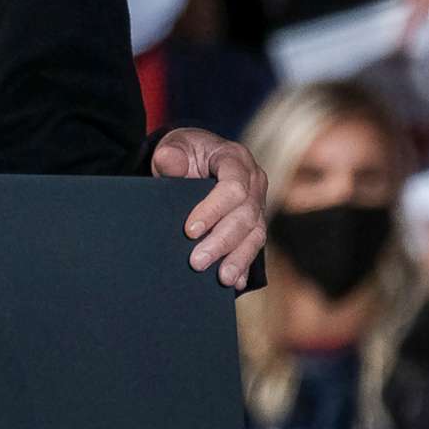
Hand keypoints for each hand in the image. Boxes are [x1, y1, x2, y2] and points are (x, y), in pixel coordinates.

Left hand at [152, 129, 266, 288]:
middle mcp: (254, 181)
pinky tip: (235, 281)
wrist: (195, 157)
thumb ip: (171, 155)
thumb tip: (170, 162)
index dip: (213, 210)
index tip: (189, 231)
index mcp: (235, 158)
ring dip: (238, 258)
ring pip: (255, 234)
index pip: (233, 187)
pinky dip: (244, 264)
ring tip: (222, 279)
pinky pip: (254, 245)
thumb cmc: (184, 152)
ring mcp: (258, 203)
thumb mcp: (173, 147)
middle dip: (221, 241)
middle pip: (245, 216)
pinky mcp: (255, 222)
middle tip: (197, 262)